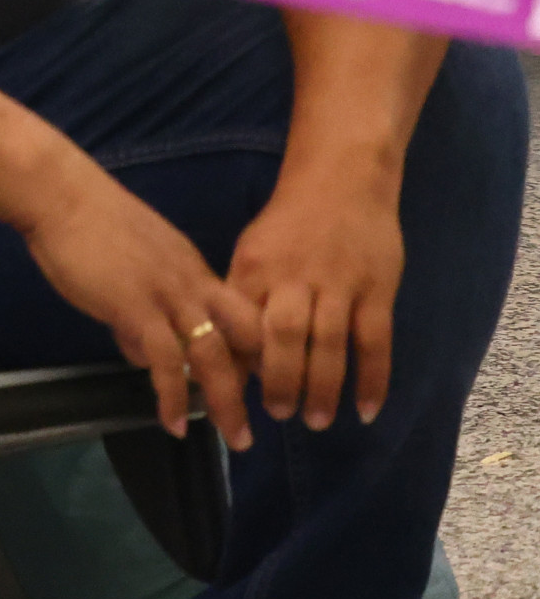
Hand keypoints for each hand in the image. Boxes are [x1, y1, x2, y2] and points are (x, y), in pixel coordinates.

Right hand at [14, 159, 260, 449]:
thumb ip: (141, 307)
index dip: (258, 353)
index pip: (244, 316)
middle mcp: (193, 283)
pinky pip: (165, 361)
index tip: (262, 387)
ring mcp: (167, 295)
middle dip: (261, 384)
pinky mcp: (135, 307)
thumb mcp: (130, 263)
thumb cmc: (85, 223)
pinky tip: (173, 422)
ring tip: (234, 438)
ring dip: (228, 402)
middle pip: (246, 338)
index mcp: (194, 269)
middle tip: (262, 422)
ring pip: (215, 355)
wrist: (58, 195)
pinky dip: (174, 396)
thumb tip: (139, 350)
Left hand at [224, 164, 407, 431]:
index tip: (225, 395)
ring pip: (329, 344)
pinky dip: (372, 378)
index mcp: (253, 268)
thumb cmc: (289, 223)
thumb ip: (241, 296)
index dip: (231, 361)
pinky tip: (366, 410)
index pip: (237, 322)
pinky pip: (374, 340)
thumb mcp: (252, 250)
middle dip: (279, 381)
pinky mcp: (376, 289)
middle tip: (277, 415)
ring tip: (315, 421)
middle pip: (283, 337)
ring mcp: (338, 284)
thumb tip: (222, 349)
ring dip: (323, 387)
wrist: (342, 177)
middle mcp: (293, 277)